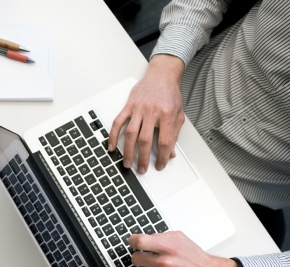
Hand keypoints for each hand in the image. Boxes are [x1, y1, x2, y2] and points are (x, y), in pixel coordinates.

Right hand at [108, 54, 185, 173]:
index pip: (165, 141)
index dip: (163, 156)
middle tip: (142, 169)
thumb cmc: (170, 94)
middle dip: (143, 158)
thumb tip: (171, 153)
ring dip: (128, 151)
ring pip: (130, 133)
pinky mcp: (128, 106)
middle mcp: (152, 111)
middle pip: (145, 140)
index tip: (161, 165)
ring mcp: (138, 109)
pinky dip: (113, 135)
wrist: (161, 75)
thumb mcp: (178, 114)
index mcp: (167, 114)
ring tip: (127, 163)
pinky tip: (111, 146)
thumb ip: (174, 134)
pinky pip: (118, 122)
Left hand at [129, 231, 237, 266]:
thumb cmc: (193, 256)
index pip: (140, 242)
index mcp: (169, 247)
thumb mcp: (179, 238)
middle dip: (140, 256)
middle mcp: (167, 263)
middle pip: (136, 258)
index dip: (133, 241)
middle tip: (147, 257)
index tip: (133, 242)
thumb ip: (159, 236)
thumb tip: (141, 239)